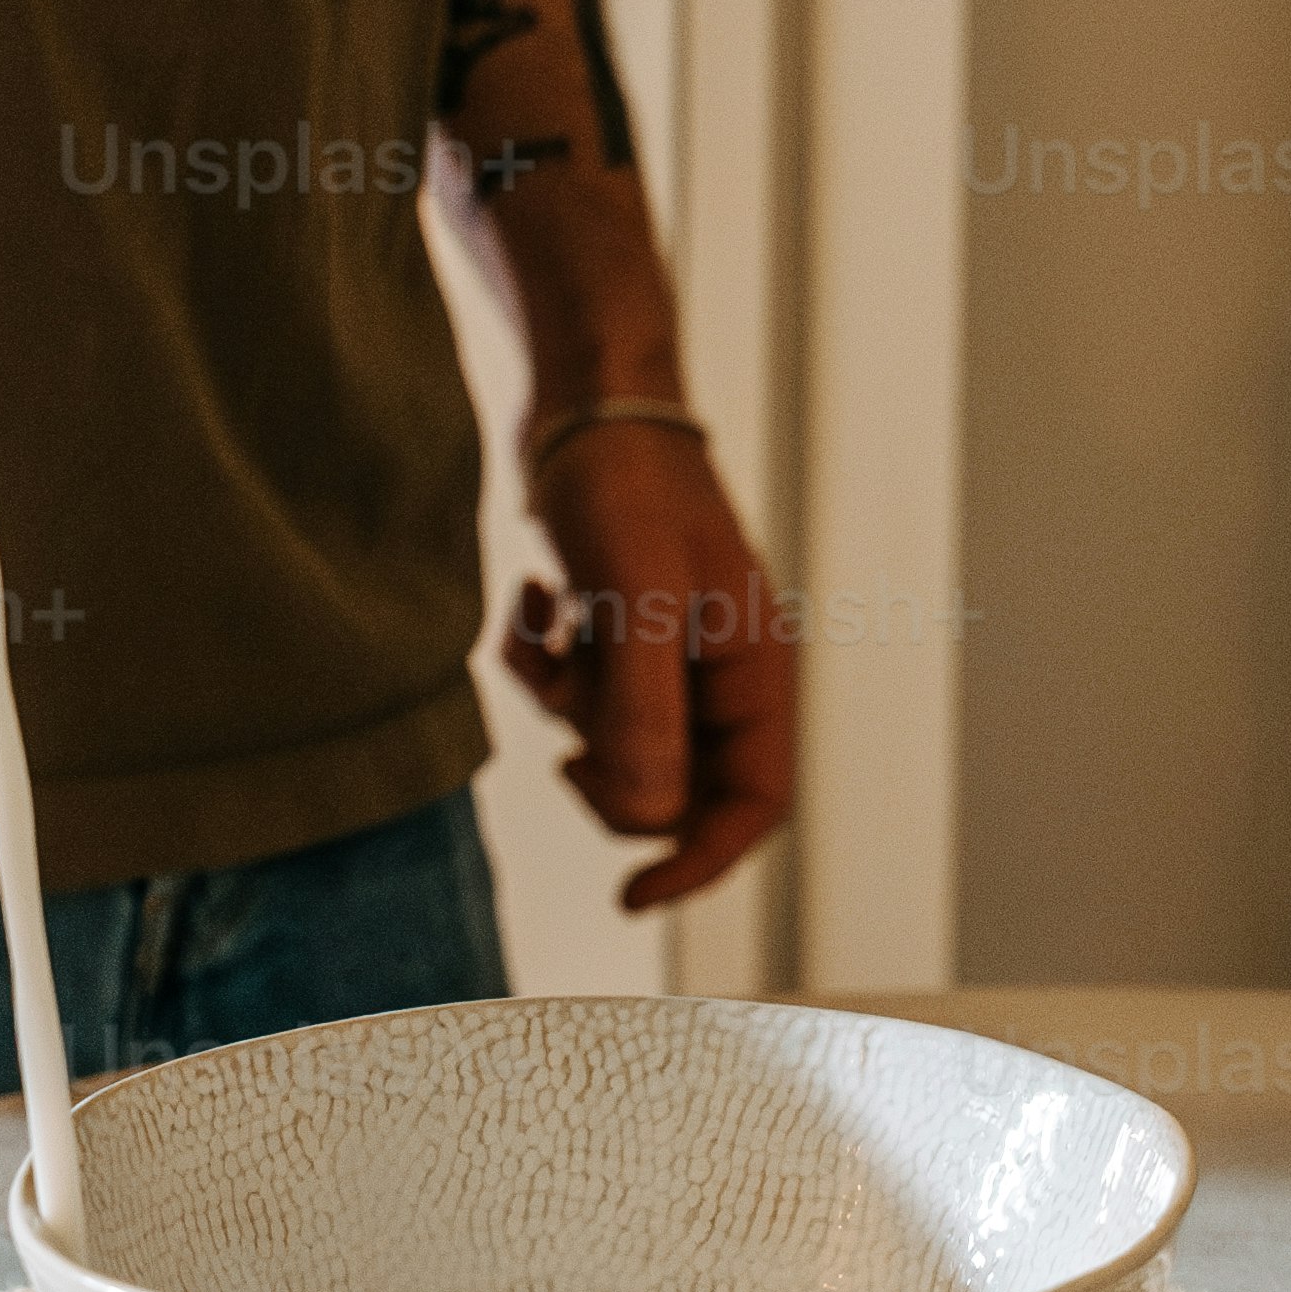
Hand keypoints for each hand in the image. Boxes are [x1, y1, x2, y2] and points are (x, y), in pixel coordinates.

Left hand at [502, 422, 798, 913]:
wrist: (587, 395)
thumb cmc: (627, 482)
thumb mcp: (637, 597)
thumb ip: (642, 707)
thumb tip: (641, 811)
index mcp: (756, 672)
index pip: (755, 805)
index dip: (702, 860)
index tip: (633, 896)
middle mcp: (721, 674)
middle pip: (679, 791)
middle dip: (613, 774)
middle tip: (570, 750)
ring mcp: (670, 656)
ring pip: (616, 745)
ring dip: (566, 709)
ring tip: (551, 634)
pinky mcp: (618, 634)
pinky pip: (577, 697)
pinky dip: (541, 665)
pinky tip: (534, 601)